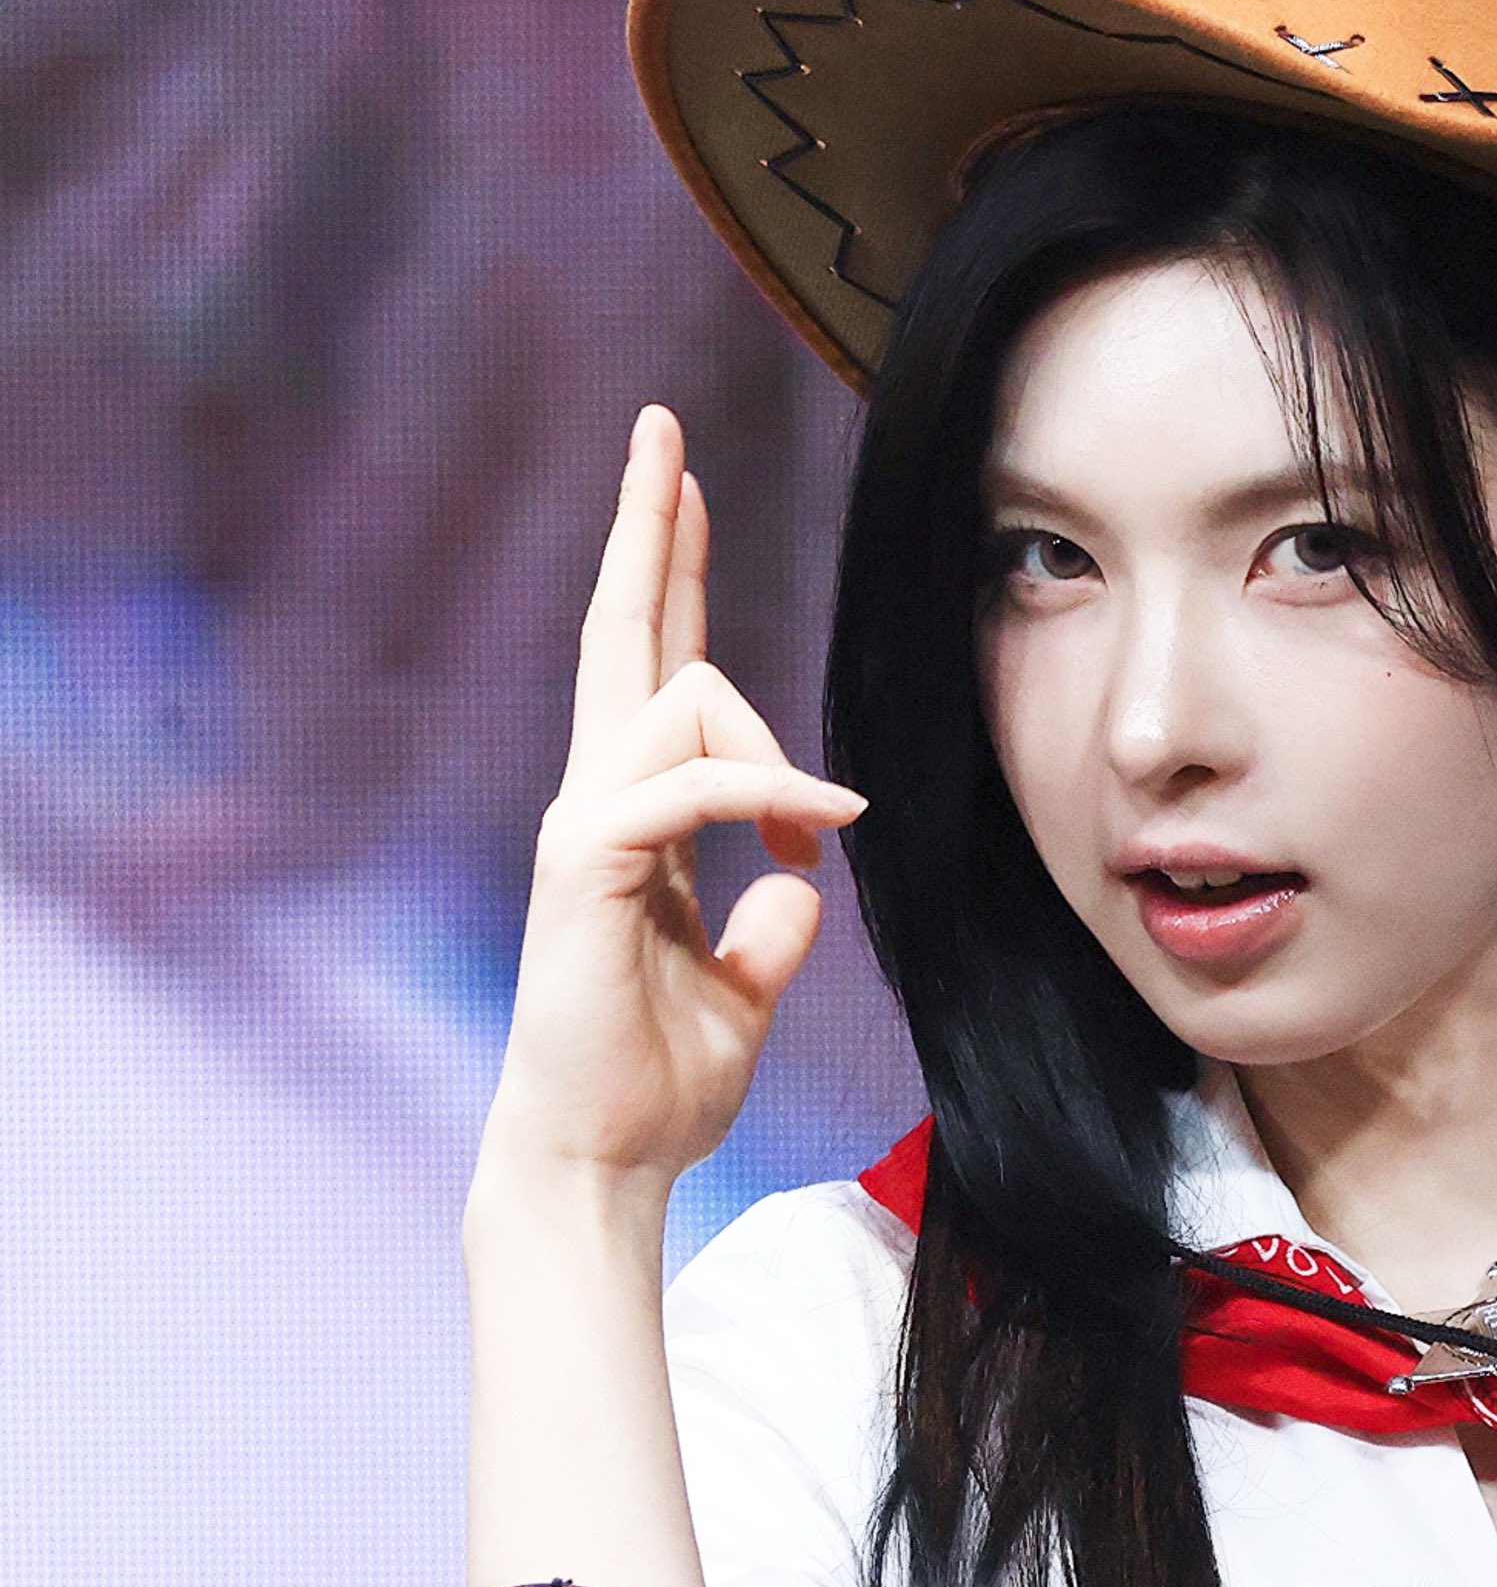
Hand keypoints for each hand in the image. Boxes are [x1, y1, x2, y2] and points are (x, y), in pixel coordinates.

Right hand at [477, 405, 865, 1193]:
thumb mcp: (744, 989)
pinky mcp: (584, 862)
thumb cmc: (657, 1084)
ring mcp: (582, 824)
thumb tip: (800, 873)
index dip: (669, 575)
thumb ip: (768, 924)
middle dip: (646, 527)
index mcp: (630, 817)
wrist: (599, 1158)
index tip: (680, 486)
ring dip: (772, 748)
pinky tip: (823, 822)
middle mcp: (596, 800)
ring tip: (821, 823)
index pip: (650, 670)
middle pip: (621, 632)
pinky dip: (769, 788)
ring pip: (681, 698)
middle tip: (660, 427)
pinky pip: (688, 780)